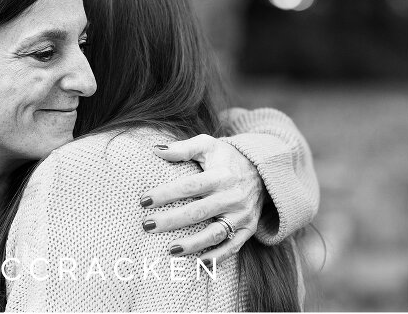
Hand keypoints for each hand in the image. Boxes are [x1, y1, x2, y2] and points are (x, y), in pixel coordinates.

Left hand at [140, 134, 264, 264]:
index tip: (144, 201)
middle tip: (147, 225)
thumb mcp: (208, 145)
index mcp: (221, 175)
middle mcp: (233, 196)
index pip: (190, 186)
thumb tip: (155, 150)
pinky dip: (217, 257)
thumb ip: (183, 148)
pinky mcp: (248, 228)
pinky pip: (233, 246)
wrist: (263, 170)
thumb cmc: (226, 157)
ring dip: (192, 244)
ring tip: (170, 250)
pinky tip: (199, 263)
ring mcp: (241, 214)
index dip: (166, 194)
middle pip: (198, 212)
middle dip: (171, 221)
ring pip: (215, 233)